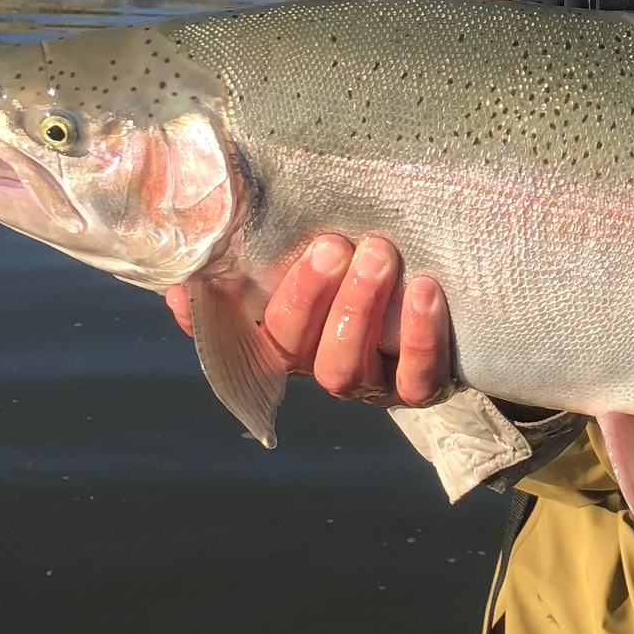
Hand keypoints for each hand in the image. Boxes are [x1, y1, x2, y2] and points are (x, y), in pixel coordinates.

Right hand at [165, 235, 452, 407]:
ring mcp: (368, 383)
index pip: (237, 330)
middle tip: (330, 245)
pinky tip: (425, 288)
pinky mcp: (419, 388)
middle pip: (293, 348)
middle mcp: (318, 363)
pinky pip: (415, 376)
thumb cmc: (370, 260)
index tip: (207, 277)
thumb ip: (258, 258)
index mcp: (286, 335)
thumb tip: (181, 279)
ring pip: (343, 367)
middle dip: (306, 295)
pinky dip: (419, 335)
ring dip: (357, 309)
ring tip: (377, 254)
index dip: (211, 318)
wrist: (452, 292)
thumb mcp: (319, 252)